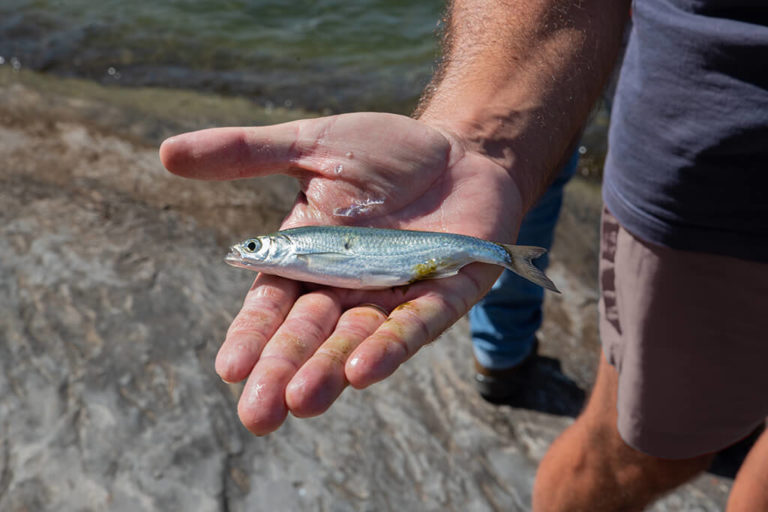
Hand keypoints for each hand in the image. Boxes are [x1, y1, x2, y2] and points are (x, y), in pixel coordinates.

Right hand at [160, 112, 525, 433]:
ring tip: (303, 400)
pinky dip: (392, 346)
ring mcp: (396, 294)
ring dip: (332, 369)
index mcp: (311, 259)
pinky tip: (364, 370)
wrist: (459, 149)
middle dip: (284, 371)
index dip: (253, 336)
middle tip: (259, 415)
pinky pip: (417, 324)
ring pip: (359, 340)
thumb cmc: (385, 152)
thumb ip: (247, 153)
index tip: (230, 368)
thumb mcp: (312, 145)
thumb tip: (165, 153)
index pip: (273, 305)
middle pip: (311, 335)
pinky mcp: (445, 293)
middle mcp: (348, 288)